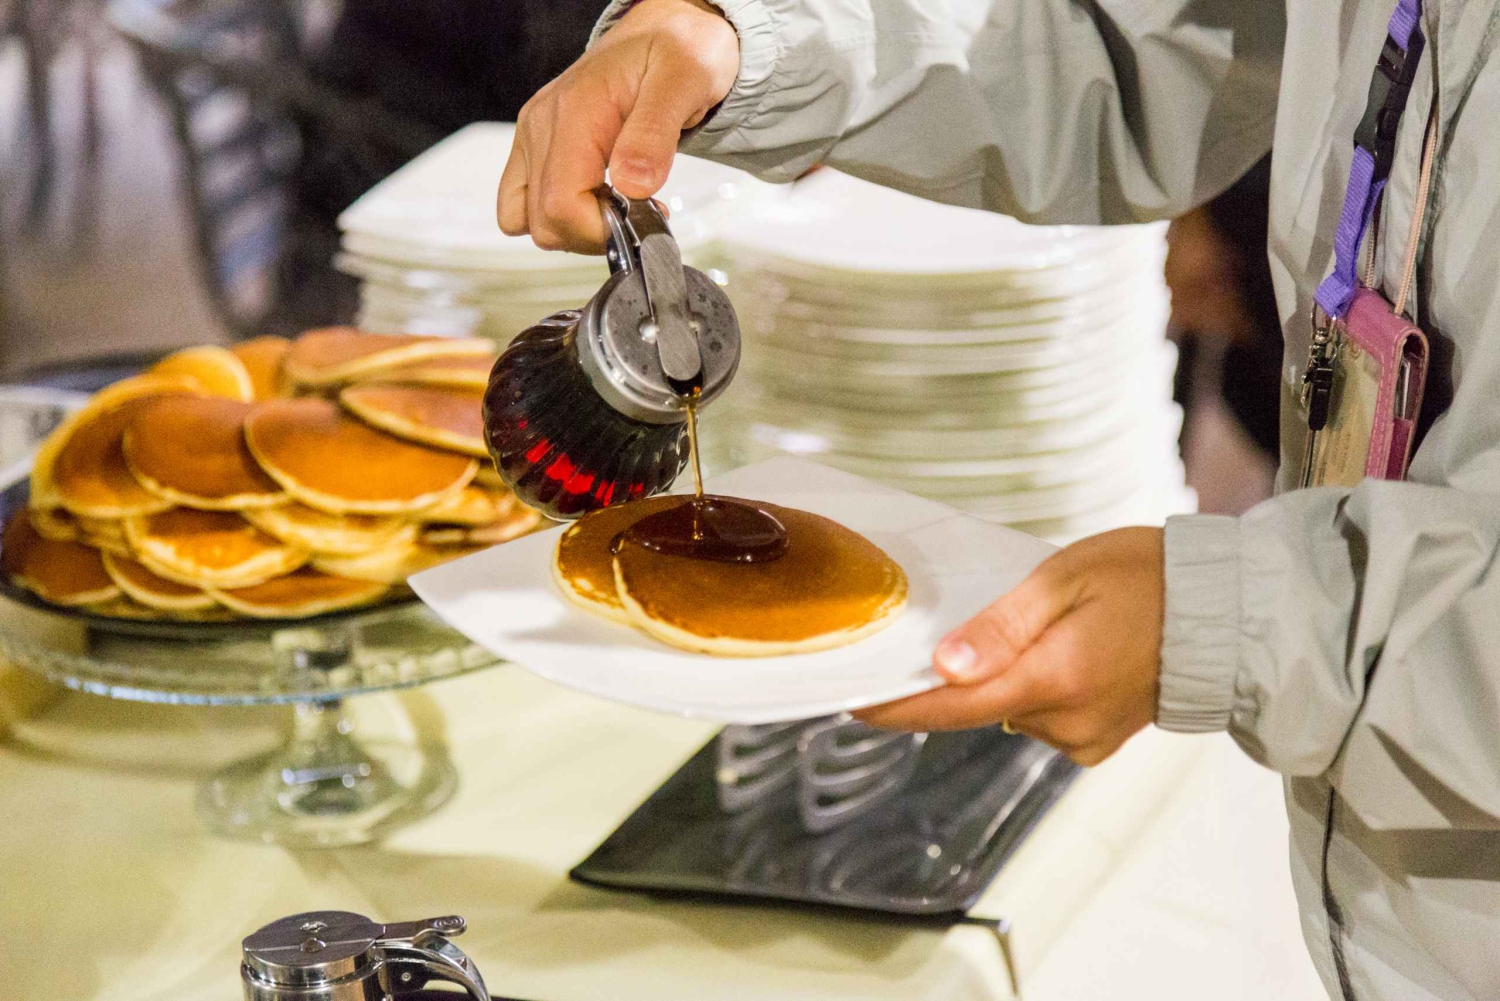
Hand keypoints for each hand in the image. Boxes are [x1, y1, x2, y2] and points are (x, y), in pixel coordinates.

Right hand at [497, 0, 739, 251]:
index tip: (643, 220)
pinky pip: (523, 202)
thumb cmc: (679, 49)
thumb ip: (655, 135)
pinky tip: (595, 200)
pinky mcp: (535, 145)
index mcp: (574, 112)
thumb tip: (634, 185)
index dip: (600, 231)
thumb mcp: (685, 81)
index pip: (560, 205)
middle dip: (593, 235)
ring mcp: (533, 135)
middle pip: (542, 222)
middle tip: (638, 214)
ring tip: (617, 207)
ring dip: (573, 230)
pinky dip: (557, 216)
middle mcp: (542, 124)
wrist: (666, 29)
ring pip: (527, 219)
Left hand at [855, 527, 1165, 765]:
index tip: (850, 701)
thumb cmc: (1144, 577)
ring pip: (1006, 712)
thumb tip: (944, 666)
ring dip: (999, 679)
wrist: (1223, 612)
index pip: (949, 707)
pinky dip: (1032, 690)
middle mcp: (1065, 722)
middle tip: (941, 632)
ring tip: (1033, 628)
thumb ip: (1000, 626)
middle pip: (973, 710)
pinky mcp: (1097, 743)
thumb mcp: (1065, 579)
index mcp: (1053, 678)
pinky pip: (1040, 720)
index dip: (894, 706)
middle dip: (949, 679)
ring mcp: (1083, 739)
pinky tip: (1058, 655)